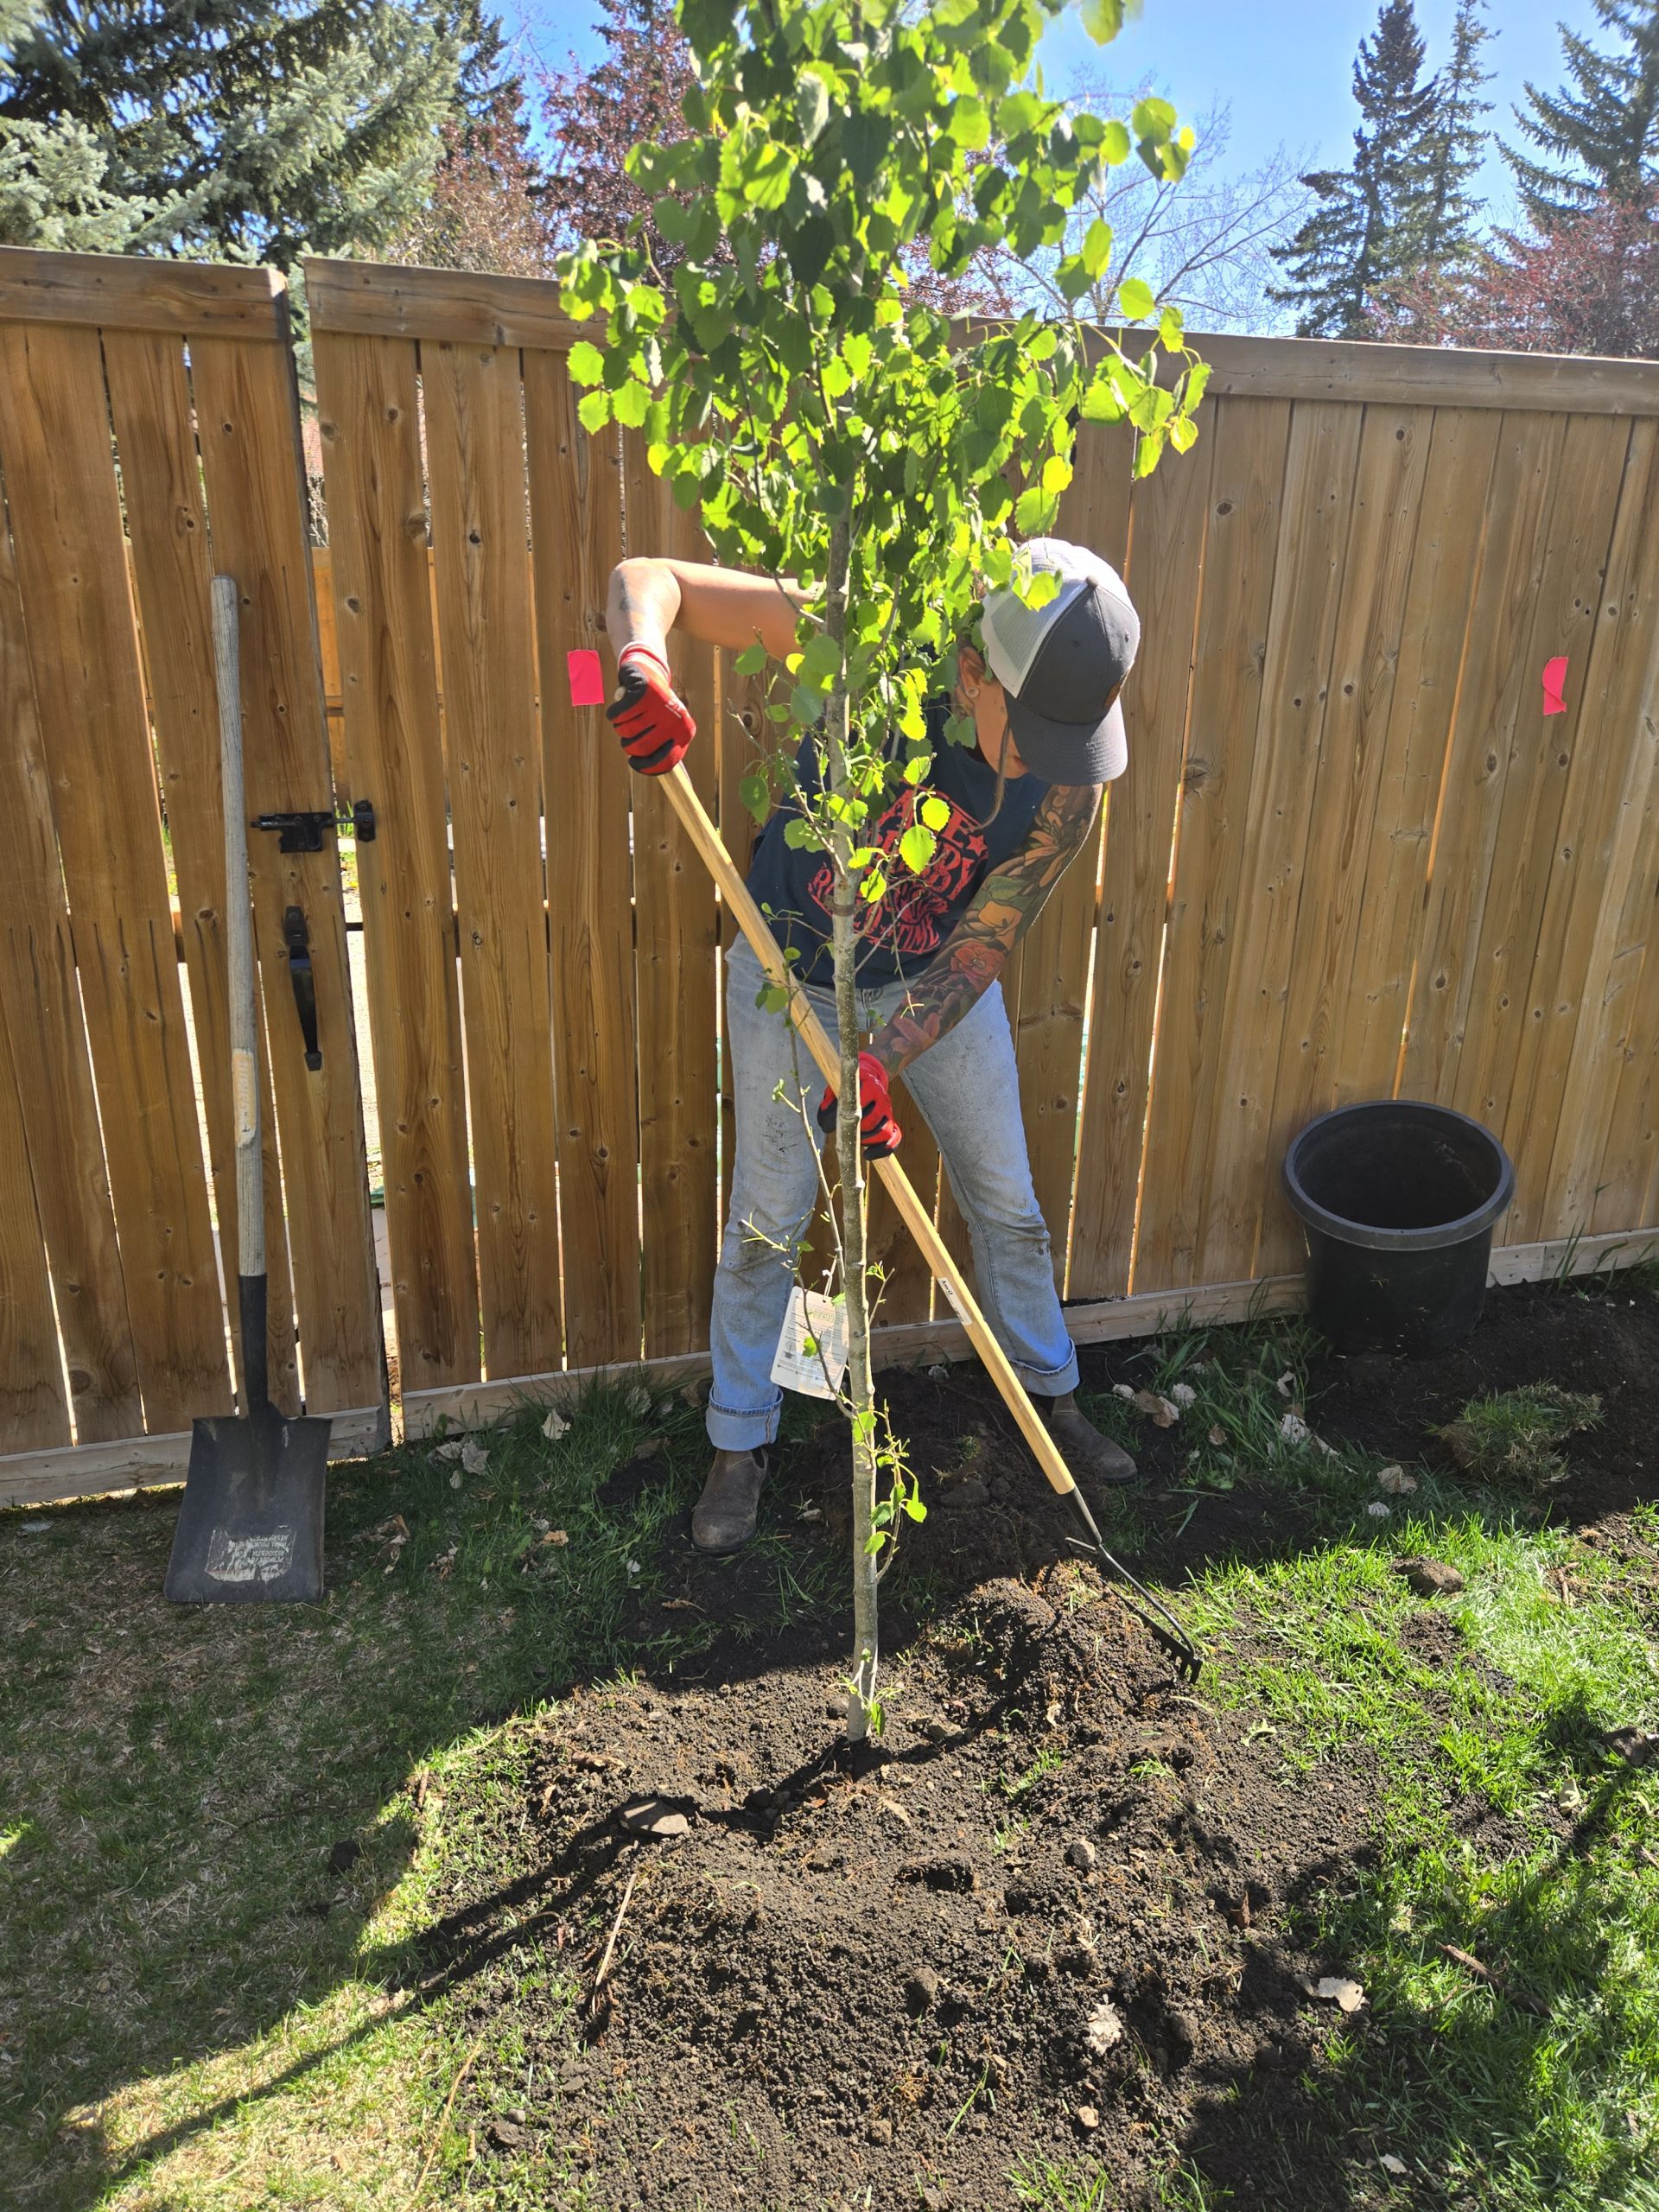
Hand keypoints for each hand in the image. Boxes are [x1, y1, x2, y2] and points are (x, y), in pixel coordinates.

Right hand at [606, 643, 694, 773]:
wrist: (648, 672)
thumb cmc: (654, 708)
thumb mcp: (663, 729)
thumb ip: (660, 749)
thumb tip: (662, 776)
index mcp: (684, 732)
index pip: (666, 762)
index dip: (646, 767)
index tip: (634, 764)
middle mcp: (675, 719)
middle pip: (641, 748)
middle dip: (628, 745)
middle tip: (627, 735)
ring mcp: (660, 705)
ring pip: (626, 730)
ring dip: (620, 726)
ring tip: (627, 716)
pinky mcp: (643, 692)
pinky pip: (618, 715)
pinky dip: (614, 713)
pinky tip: (618, 708)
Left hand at [816, 1051, 901, 1157]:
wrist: (867, 1077)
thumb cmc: (846, 1088)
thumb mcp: (835, 1089)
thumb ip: (829, 1103)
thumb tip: (825, 1124)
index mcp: (868, 1086)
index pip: (858, 1103)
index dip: (841, 1117)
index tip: (827, 1125)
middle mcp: (882, 1098)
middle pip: (871, 1121)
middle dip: (854, 1131)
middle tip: (843, 1132)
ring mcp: (889, 1111)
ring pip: (884, 1132)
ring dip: (867, 1140)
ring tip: (854, 1140)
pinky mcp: (893, 1123)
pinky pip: (895, 1139)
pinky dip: (881, 1150)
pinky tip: (867, 1154)